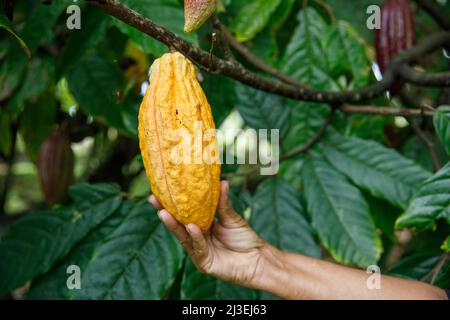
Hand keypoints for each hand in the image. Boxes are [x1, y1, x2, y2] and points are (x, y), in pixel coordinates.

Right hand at [148, 181, 274, 286]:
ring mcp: (198, 251)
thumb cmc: (245, 239)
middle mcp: (196, 238)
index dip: (172, 203)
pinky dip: (195, 237)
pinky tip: (192, 227)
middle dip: (164, 212)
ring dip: (173, 225)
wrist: (258, 259)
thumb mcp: (232, 218)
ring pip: (182, 236)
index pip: (183, 213)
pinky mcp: (203, 263)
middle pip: (178, 224)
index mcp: (201, 225)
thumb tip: (222, 181)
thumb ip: (223, 203)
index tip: (160, 191)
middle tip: (153, 199)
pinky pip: (197, 248)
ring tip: (163, 212)